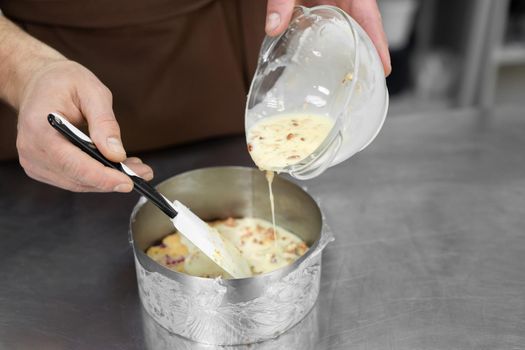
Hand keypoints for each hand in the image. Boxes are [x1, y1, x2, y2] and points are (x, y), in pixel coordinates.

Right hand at [16, 59, 152, 191]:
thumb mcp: (91, 92)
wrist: (40, 83)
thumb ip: (104, 123)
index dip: (102, 177)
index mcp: (39, 128)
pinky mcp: (42, 168)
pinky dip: (97, 176)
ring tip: (136, 169)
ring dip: (109, 179)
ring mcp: (34, 162)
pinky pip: (74, 179)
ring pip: (78, 183)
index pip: (72, 163)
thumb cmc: (64, 82)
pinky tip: (117, 167)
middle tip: (144, 173)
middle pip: (77, 177)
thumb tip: (117, 154)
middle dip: (113, 179)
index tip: (128, 182)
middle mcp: (31, 150)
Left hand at [265, 0, 390, 75]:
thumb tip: (272, 28)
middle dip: (368, 53)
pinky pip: (333, 20)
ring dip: (351, 48)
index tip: (385, 67)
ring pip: (349, 25)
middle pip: (363, 26)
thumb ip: (281, 0)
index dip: (378, 43)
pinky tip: (324, 54)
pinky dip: (331, 38)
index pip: (370, 17)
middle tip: (369, 81)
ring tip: (351, 75)